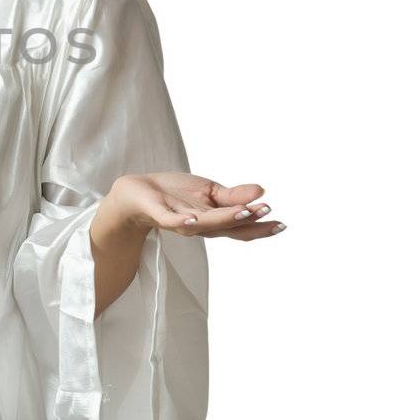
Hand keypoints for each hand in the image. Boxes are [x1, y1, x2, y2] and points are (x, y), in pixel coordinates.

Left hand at [106, 172, 283, 240]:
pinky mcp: (161, 215)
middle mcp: (201, 225)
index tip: (281, 224)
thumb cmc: (174, 194)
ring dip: (226, 219)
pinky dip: (182, 222)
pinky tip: (193, 219)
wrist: (137, 192)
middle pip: (229, 228)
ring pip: (206, 224)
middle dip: (250, 224)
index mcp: (214, 220)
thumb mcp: (209, 191)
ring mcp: (182, 222)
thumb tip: (261, 191)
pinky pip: (173, 221)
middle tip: (270, 216)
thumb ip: (234, 196)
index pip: (241, 227)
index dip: (261, 227)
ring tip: (246, 212)